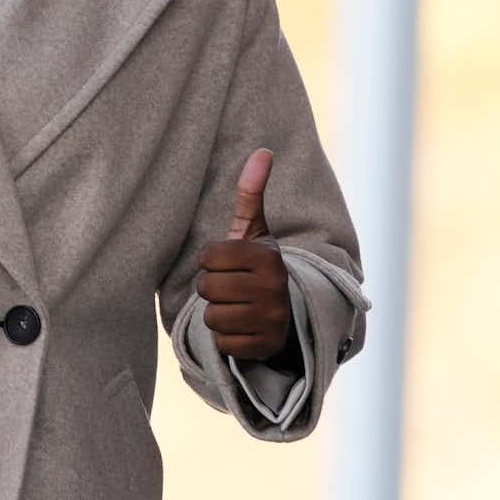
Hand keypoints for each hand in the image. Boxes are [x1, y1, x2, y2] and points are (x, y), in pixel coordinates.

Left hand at [195, 148, 293, 362]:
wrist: (291, 313)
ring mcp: (273, 320)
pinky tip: (245, 328)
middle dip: (213, 289)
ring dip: (219, 314)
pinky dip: (228, 338)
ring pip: (212, 317)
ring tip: (239, 307)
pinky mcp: (267, 347)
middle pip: (207, 288)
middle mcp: (275, 289)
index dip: (212, 262)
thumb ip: (252, 194)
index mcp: (269, 258)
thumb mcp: (256, 231)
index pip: (209, 258)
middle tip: (233, 288)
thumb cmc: (260, 267)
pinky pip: (223, 343)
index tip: (230, 264)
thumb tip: (263, 151)